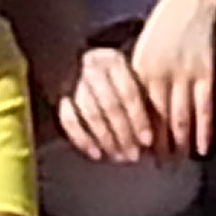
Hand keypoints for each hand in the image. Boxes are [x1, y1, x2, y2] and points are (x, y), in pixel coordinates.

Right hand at [58, 42, 164, 164]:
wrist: (72, 59)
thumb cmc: (113, 77)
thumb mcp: (129, 76)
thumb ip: (142, 98)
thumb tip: (156, 134)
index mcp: (113, 61)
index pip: (128, 91)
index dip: (139, 118)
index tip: (147, 140)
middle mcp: (92, 68)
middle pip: (110, 105)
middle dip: (123, 133)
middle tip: (134, 155)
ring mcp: (73, 82)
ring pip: (90, 113)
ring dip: (106, 139)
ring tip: (118, 156)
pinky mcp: (59, 96)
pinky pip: (69, 120)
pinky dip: (82, 139)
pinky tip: (96, 153)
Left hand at [128, 0, 215, 158]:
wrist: (194, 3)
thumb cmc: (163, 32)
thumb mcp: (141, 52)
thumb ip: (135, 82)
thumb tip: (126, 117)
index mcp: (138, 68)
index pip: (134, 112)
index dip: (135, 136)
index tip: (135, 156)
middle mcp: (159, 73)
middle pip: (156, 120)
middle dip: (156, 147)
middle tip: (158, 168)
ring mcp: (185, 73)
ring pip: (180, 117)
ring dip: (179, 144)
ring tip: (178, 163)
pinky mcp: (206, 72)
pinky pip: (204, 107)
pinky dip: (203, 130)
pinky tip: (202, 148)